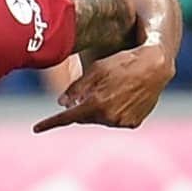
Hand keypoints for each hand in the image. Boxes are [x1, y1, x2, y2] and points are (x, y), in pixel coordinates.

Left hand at [32, 42, 173, 133]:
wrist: (155, 66)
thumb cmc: (123, 62)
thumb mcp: (96, 70)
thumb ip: (77, 88)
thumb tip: (60, 103)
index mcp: (96, 103)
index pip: (67, 117)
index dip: (50, 123)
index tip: (36, 128)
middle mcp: (108, 117)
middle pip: (84, 117)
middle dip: (81, 107)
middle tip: (90, 90)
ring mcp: (121, 122)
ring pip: (100, 120)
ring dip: (98, 109)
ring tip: (112, 88)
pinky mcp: (133, 123)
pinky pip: (116, 120)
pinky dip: (114, 112)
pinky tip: (123, 96)